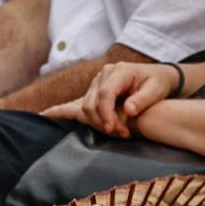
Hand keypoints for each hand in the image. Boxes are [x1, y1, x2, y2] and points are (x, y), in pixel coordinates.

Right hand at [43, 61, 175, 135]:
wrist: (160, 77)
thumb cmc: (159, 83)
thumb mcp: (157, 90)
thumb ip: (143, 100)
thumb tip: (128, 110)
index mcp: (119, 71)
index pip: (104, 94)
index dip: (106, 113)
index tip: (114, 129)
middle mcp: (104, 74)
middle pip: (92, 102)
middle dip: (104, 121)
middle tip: (123, 134)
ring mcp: (97, 82)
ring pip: (86, 106)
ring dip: (98, 122)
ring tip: (118, 132)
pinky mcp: (94, 91)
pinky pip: (75, 102)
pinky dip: (61, 111)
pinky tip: (45, 116)